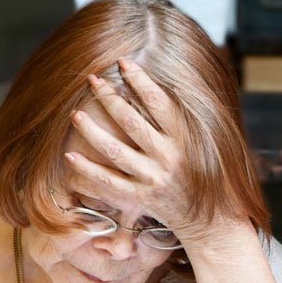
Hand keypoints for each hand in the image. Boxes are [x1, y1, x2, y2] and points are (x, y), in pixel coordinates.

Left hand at [65, 59, 218, 242]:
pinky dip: (87, 169)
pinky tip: (70, 156)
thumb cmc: (206, 175)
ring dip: (92, 130)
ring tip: (75, 114)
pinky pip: (108, 182)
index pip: (159, 101)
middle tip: (92, 79)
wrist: (211, 220)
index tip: (123, 62)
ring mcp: (153, 178)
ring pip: (114, 150)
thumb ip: (185, 118)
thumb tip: (162, 85)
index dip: (140, 80)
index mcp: (185, 138)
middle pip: (131, 121)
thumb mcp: (206, 143)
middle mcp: (168, 156)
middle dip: (109, 97)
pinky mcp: (141, 198)